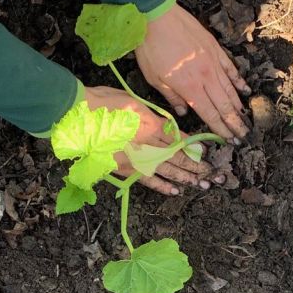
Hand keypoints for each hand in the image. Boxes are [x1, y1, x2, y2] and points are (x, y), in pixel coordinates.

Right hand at [84, 86, 223, 195]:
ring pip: (168, 170)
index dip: (194, 147)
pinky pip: (147, 179)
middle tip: (215, 175)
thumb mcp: (133, 102)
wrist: (78, 115)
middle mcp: (148, 144)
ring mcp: (137, 158)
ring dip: (186, 178)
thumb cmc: (104, 102)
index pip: (179, 139)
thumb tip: (168, 127)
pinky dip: (162, 186)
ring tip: (203, 184)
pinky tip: (176, 190)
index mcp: (151, 125)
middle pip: (178, 157)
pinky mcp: (125, 168)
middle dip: (197, 166)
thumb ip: (152, 116)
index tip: (207, 152)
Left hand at [135, 4, 250, 142]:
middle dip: (235, 123)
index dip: (221, 129)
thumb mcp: (154, 78)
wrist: (157, 16)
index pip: (210, 114)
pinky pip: (231, 69)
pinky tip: (245, 90)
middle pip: (225, 105)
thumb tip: (184, 113)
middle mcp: (206, 77)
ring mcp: (213, 62)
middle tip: (245, 136)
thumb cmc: (151, 48)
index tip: (231, 140)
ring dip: (239, 106)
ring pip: (230, 89)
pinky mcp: (215, 49)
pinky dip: (238, 81)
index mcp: (190, 87)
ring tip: (246, 119)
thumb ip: (172, 97)